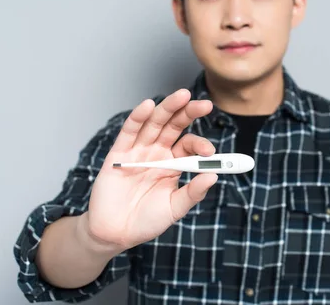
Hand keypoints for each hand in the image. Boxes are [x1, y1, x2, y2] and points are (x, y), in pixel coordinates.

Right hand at [84, 89, 217, 251]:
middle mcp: (157, 152)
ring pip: (154, 123)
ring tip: (182, 96)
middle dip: (189, 113)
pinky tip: (148, 106)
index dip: (201, 145)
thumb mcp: (174, 208)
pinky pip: (129, 131)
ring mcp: (138, 151)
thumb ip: (193, 193)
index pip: (190, 145)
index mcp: (173, 164)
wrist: (115, 234)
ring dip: (168, 108)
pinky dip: (138, 117)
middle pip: (174, 126)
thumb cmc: (146, 221)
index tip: (210, 152)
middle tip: (205, 105)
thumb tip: (214, 176)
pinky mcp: (119, 154)